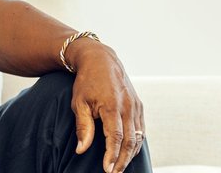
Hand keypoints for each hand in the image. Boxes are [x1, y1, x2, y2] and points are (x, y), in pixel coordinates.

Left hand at [68, 39, 143, 172]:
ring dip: (131, 154)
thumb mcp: (79, 103)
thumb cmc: (86, 82)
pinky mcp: (138, 105)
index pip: (115, 137)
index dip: (112, 155)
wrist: (100, 60)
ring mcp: (135, 105)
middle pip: (130, 140)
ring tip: (121, 167)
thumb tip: (81, 150)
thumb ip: (83, 127)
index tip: (107, 169)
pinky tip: (129, 152)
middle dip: (123, 160)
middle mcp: (128, 106)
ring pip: (138, 136)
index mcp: (112, 106)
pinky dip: (136, 142)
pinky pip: (141, 128)